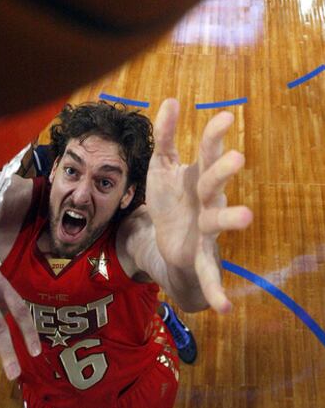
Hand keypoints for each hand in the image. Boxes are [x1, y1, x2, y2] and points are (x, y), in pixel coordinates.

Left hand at [146, 98, 252, 313]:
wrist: (165, 237)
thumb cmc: (169, 196)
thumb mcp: (162, 165)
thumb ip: (165, 135)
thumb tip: (171, 100)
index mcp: (198, 176)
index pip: (208, 152)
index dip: (215, 136)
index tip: (226, 116)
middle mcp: (207, 200)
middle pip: (215, 184)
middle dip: (224, 172)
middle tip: (237, 159)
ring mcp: (206, 228)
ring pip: (218, 221)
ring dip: (230, 219)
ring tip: (247, 216)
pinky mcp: (199, 255)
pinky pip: (209, 272)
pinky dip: (216, 289)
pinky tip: (225, 307)